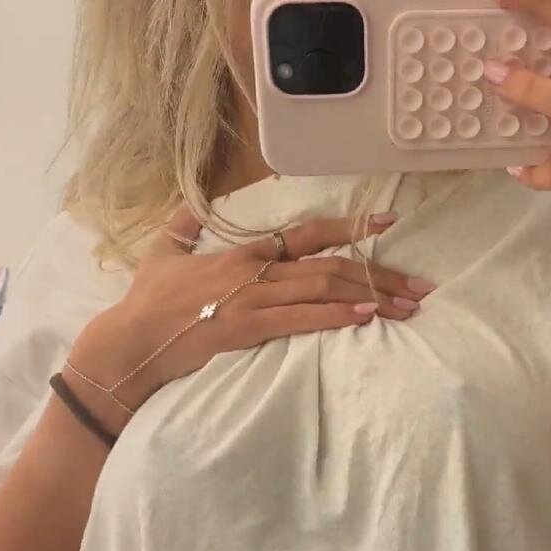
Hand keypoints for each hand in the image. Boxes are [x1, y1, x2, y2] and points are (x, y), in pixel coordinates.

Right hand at [67, 208, 431, 430]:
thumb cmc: (146, 303)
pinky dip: (337, 317)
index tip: (389, 221)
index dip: (351, 226)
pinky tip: (367, 318)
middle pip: (331, 266)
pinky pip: (302, 319)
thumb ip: (181, 229)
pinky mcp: (249, 328)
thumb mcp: (161, 254)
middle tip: (419, 286)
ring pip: (324, 290)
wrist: (130, 341)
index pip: (308, 232)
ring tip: (407, 307)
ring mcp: (254, 298)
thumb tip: (187, 208)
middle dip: (381, 274)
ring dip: (371, 297)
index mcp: (244, 252)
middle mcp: (256, 270)